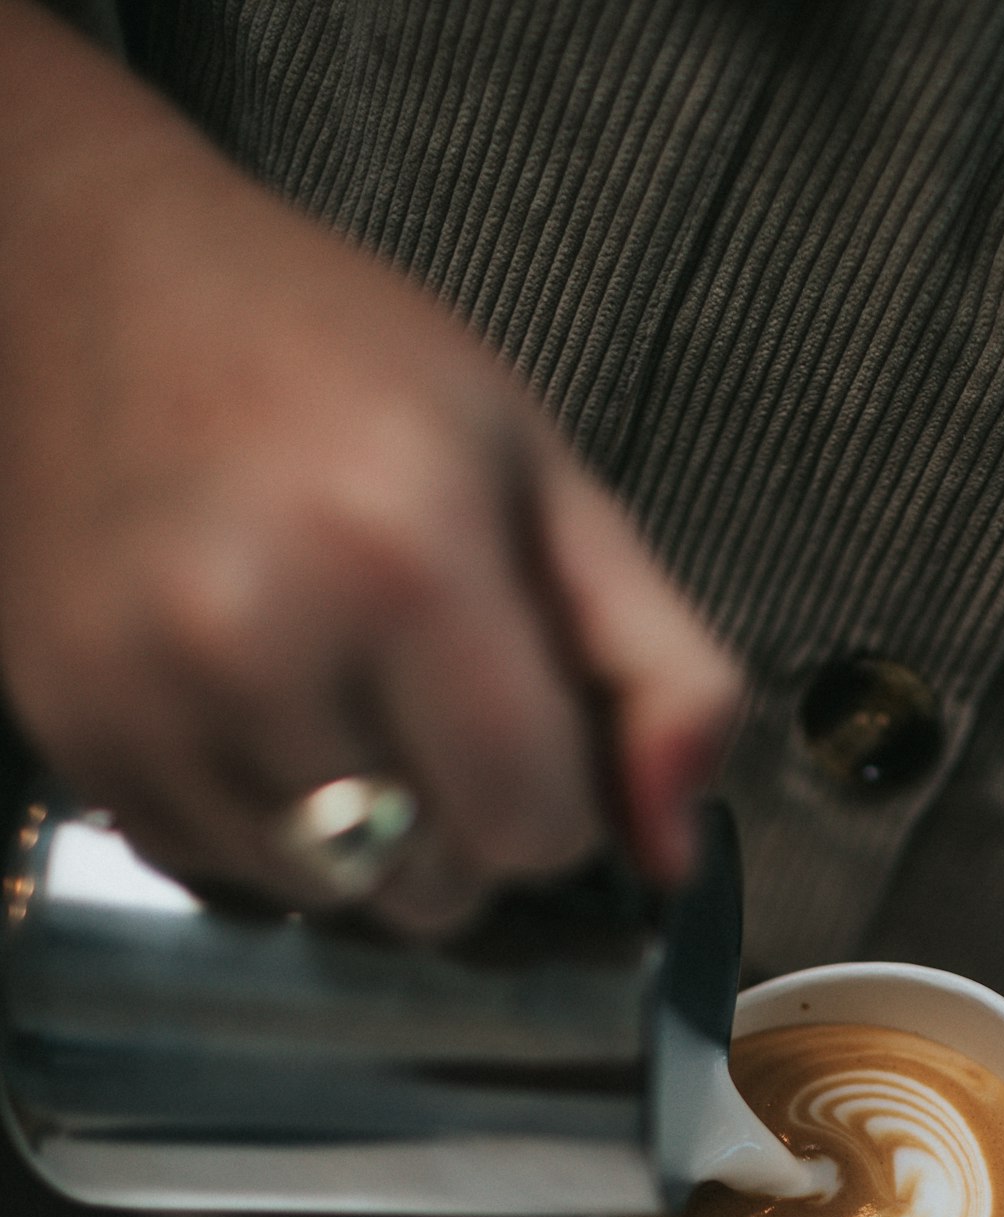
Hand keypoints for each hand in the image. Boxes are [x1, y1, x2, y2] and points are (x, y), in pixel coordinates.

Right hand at [0, 0, 740, 931]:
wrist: (84, 286)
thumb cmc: (334, 365)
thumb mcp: (541, 474)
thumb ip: (656, 665)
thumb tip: (679, 855)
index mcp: (406, 557)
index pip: (535, 828)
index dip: (555, 791)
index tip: (521, 709)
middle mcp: (258, 640)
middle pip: (433, 886)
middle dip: (460, 822)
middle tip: (422, 692)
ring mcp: (149, 699)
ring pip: (328, 899)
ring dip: (358, 836)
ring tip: (331, 689)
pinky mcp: (78, 739)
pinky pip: (221, 875)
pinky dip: (259, 823)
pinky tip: (247, 704)